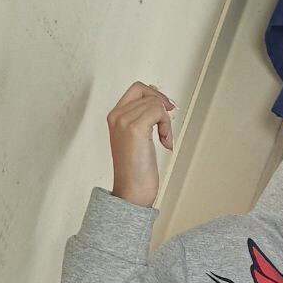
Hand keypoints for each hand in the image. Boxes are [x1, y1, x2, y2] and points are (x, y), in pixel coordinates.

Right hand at [106, 81, 176, 207]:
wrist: (132, 192)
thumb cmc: (135, 171)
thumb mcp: (139, 137)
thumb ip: (143, 116)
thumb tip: (157, 95)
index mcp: (115, 117)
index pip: (136, 89)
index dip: (154, 95)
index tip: (165, 110)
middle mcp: (117, 117)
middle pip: (146, 91)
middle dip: (161, 105)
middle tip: (166, 125)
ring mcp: (124, 121)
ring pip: (154, 102)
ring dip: (165, 121)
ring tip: (163, 140)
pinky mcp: (135, 128)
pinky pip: (158, 111)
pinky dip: (166, 126)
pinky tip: (165, 143)